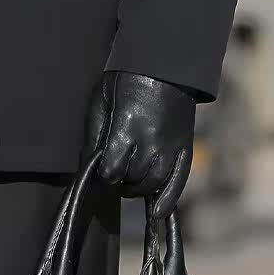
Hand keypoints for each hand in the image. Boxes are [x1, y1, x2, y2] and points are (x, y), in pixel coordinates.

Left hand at [83, 71, 195, 218]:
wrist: (164, 63)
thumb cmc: (125, 79)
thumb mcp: (101, 101)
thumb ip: (94, 135)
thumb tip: (88, 165)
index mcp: (127, 126)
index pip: (112, 169)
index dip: (104, 174)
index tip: (101, 170)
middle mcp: (152, 141)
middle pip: (133, 179)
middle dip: (120, 181)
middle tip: (114, 175)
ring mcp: (171, 146)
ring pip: (154, 183)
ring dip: (139, 189)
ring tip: (129, 182)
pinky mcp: (186, 147)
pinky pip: (179, 181)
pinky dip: (168, 199)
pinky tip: (157, 211)